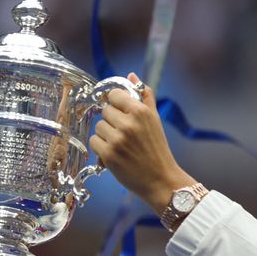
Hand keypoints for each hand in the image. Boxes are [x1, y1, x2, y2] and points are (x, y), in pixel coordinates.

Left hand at [89, 73, 197, 213]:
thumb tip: (131, 75)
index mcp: (141, 111)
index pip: (114, 95)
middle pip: (105, 111)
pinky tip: (115, 154)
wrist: (161, 180)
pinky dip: (101, 148)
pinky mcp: (108, 155)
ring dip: (106, 135)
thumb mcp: (155, 120)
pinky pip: (94, 142)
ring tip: (122, 145)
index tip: (122, 113)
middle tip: (125, 134)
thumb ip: (144, 96)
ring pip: (99, 127)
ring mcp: (117, 139)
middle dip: (112, 122)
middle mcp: (128, 123)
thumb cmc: (158, 150)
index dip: (116, 104)